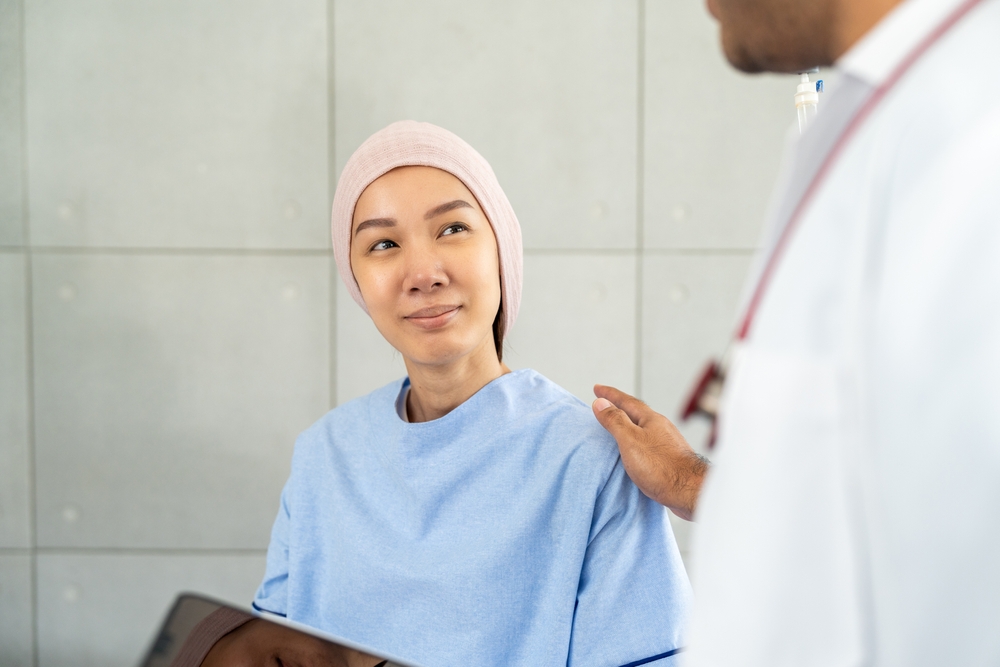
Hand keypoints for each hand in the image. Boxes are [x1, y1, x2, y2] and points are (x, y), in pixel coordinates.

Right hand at [592, 385, 708, 520]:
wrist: (690, 491)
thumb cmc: (662, 467)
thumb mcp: (630, 440)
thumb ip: (615, 421)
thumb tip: (601, 403)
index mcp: (651, 420)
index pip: (627, 401)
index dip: (610, 394)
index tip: (598, 388)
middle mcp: (661, 428)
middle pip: (637, 412)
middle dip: (620, 407)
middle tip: (606, 403)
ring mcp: (667, 443)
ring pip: (644, 428)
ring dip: (629, 424)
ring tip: (618, 426)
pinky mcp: (670, 459)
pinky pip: (648, 443)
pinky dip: (636, 441)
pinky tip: (635, 451)